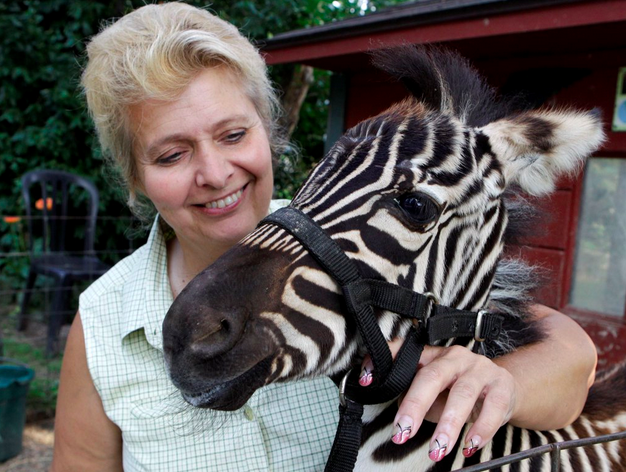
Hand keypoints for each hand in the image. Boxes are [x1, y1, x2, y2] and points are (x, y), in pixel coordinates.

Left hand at [360, 339, 517, 461]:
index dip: (384, 361)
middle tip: (402, 432)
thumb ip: (413, 395)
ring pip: (462, 395)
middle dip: (415, 406)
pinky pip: (492, 409)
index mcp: (433, 354)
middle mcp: (455, 357)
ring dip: (448, 426)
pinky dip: (480, 430)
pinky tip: (469, 446)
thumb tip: (393, 413)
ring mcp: (480, 369)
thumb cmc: (458, 390)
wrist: (503, 387)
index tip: (366, 380)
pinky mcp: (502, 386)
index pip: (404, 351)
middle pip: (432, 377)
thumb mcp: (432, 391)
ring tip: (437, 450)